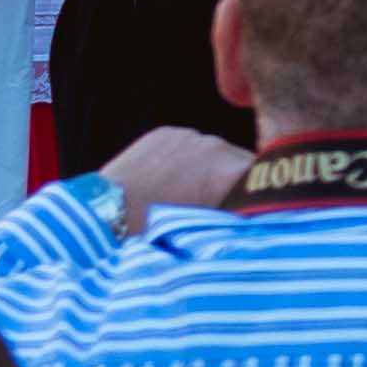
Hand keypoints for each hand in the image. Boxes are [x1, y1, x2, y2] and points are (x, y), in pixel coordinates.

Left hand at [101, 126, 257, 225]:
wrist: (102, 215)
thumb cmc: (155, 234)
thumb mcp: (205, 231)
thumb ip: (236, 218)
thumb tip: (255, 219)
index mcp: (229, 171)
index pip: (264, 179)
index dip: (258, 198)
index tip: (248, 215)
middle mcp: (214, 145)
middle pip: (238, 164)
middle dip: (231, 184)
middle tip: (214, 210)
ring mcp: (188, 135)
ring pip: (212, 154)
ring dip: (207, 171)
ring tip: (187, 197)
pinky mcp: (166, 132)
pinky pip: (187, 145)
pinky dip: (184, 161)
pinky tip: (168, 182)